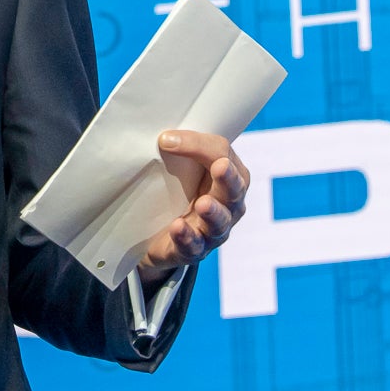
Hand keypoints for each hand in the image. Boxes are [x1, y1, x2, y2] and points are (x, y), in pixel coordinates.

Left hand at [134, 129, 249, 283]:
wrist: (155, 235)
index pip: (223, 154)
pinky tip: (178, 227)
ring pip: (220, 223)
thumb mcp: (180, 168)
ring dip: (213, 212)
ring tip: (203, 203)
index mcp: (228, 177)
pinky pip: (195, 247)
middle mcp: (228, 205)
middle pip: (234, 190)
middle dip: (228, 179)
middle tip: (220, 167)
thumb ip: (180, 150)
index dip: (200, 145)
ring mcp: (213, 231)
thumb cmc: (177, 192)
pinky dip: (188, 237)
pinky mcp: (193, 251)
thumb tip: (166, 139)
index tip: (166, 140)